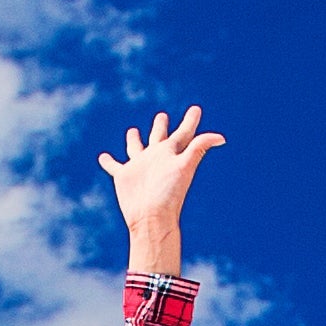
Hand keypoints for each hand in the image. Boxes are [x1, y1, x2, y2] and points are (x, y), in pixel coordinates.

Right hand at [98, 106, 225, 272]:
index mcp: (171, 153)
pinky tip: (103, 157)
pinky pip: (114, 166)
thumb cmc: (168, 192)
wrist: (151, 216)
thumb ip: (199, 147)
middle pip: (159, 137)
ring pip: (136, 148)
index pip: (184, 134)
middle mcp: (156, 158)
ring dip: (134, 140)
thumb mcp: (185, 165)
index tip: (196, 109)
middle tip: (162, 116)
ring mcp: (139, 166)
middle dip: (161, 126)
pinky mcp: (124, 176)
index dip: (191, 121)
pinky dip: (108, 162)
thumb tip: (222, 137)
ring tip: (132, 131)